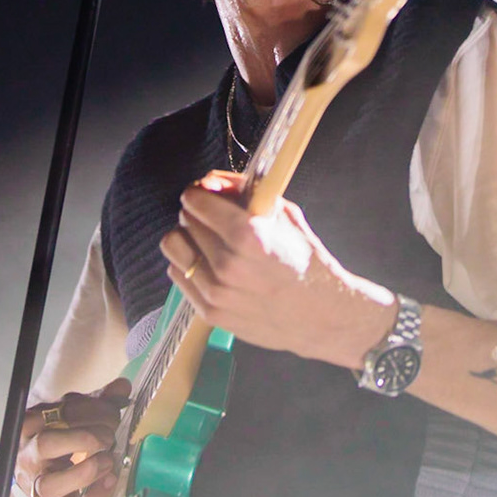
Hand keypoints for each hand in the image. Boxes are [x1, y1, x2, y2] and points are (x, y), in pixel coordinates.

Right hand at [12, 377, 129, 496]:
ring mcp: (37, 484)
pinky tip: (109, 480)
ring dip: (87, 470)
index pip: (58, 412)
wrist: (35, 471)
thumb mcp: (74, 414)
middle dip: (86, 438)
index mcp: (31, 423)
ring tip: (108, 460)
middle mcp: (28, 454)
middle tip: (109, 436)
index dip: (93, 410)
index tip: (113, 411)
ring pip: (51, 484)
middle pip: (47, 444)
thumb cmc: (59, 437)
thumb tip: (122, 386)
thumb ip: (98, 400)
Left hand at [159, 170, 396, 369]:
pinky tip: (209, 266)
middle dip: (196, 215)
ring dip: (186, 239)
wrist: (323, 315)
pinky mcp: (211, 313)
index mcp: (248, 235)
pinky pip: (178, 275)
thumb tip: (210, 180)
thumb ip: (244, 193)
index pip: (195, 201)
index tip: (205, 196)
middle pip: (184, 221)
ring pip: (173, 247)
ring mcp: (217, 292)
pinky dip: (189, 265)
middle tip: (212, 220)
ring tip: (207, 243)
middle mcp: (228, 264)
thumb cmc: (306, 262)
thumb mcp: (284, 215)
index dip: (199, 194)